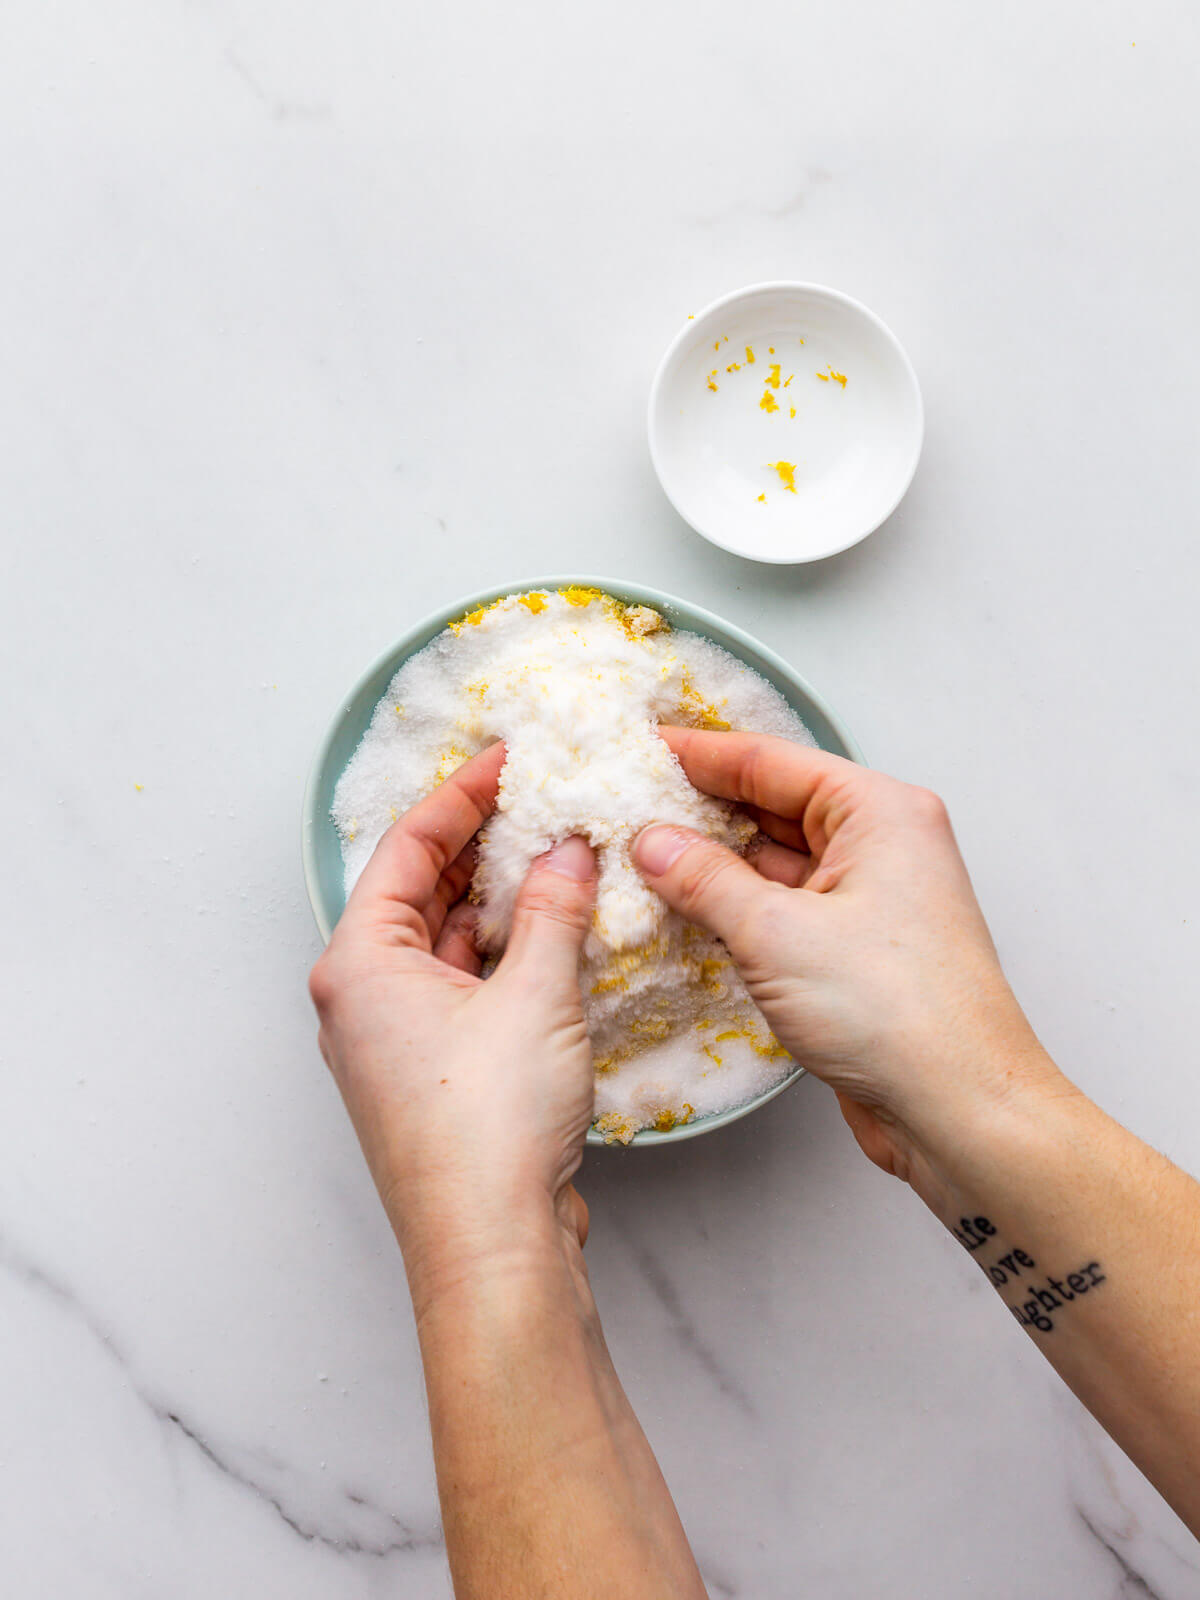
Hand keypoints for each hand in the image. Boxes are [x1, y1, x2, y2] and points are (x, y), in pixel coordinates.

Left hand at [308, 744, 596, 1303]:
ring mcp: (394, 1040)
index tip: (507, 759)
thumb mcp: (535, 996)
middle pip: (418, 892)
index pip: (405, 848)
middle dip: (480, 845)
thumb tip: (567, 850)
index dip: (461, 795)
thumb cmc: (489, 1127)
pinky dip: (502, 954)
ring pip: (444, 943)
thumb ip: (552, 910)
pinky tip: (550, 933)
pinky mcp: (432, 1075)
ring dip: (496, 901)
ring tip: (555, 855)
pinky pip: (463, 988)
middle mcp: (362, 998)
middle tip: (537, 800)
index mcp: (359, 964)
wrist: (490, 1248)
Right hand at [633, 728, 1065, 1193]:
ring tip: (644, 858)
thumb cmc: (895, 1013)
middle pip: (776, 806)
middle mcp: (884, 844)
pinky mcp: (859, 951)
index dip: (702, 754)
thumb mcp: (777, 934)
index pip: (772, 761)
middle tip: (632, 803)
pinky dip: (739, 908)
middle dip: (704, 808)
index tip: (645, 747)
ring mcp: (874, 899)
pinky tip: (689, 913)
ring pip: (778, 862)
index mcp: (879, 812)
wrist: (960, 1110)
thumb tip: (654, 842)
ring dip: (717, 865)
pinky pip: (787, 909)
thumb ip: (705, 880)